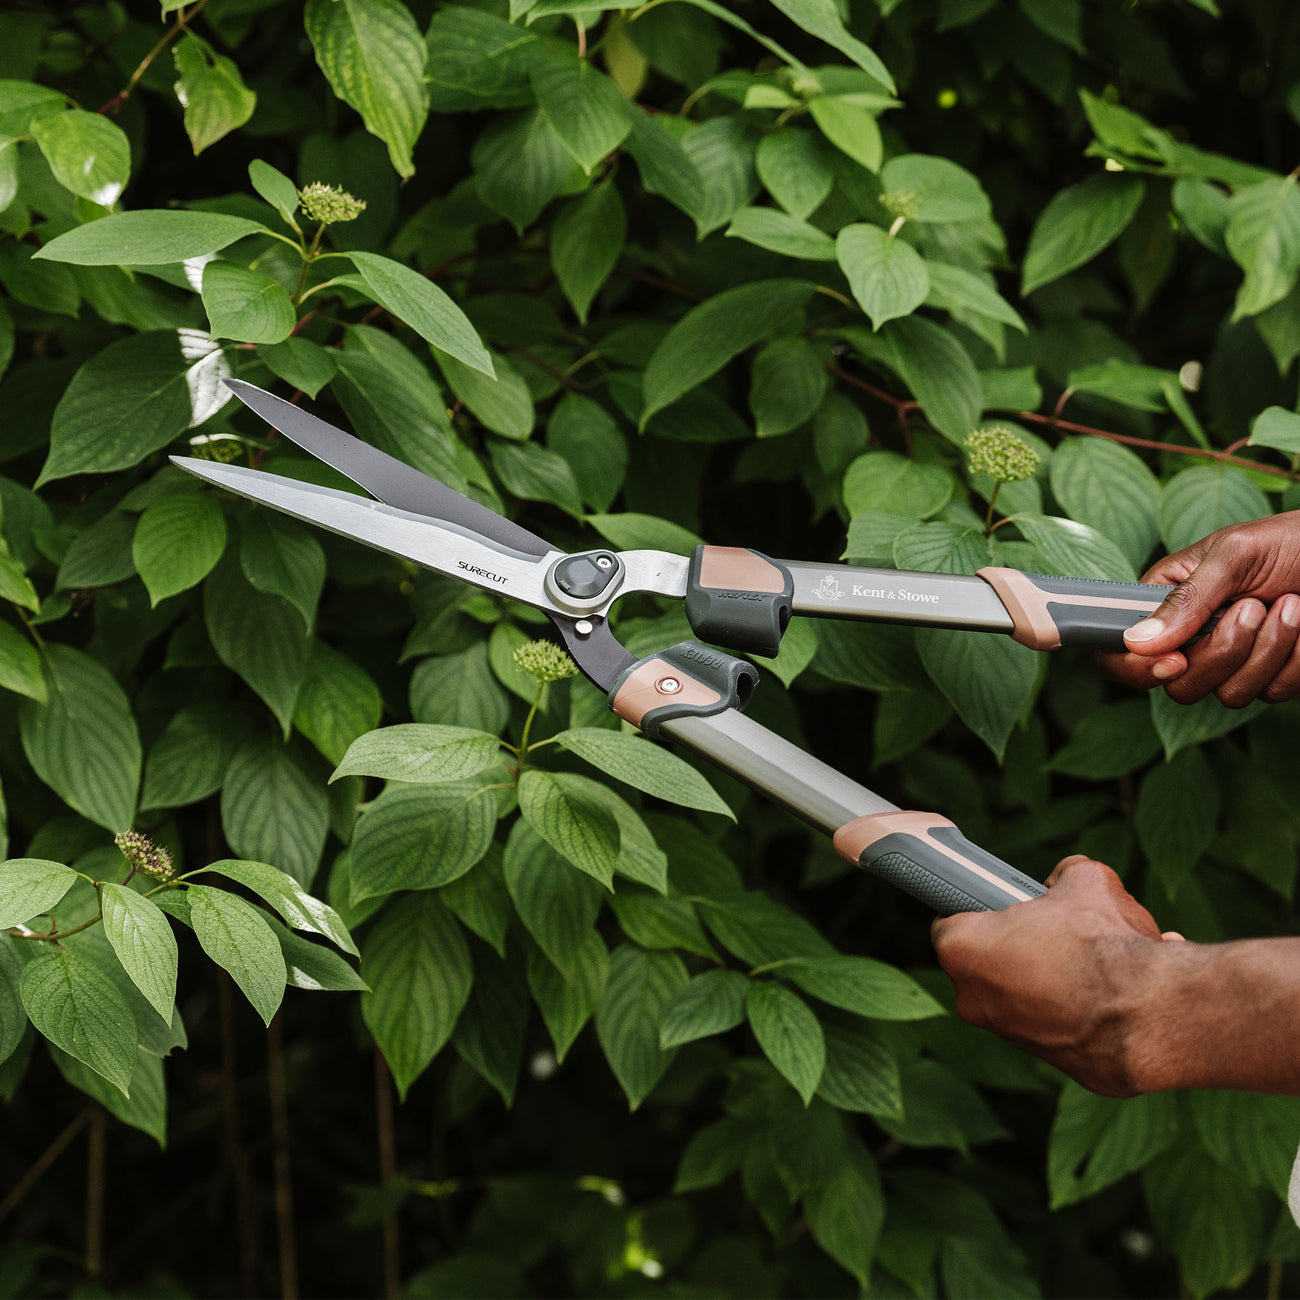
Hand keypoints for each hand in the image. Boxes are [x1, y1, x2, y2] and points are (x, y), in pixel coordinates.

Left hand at [931, 856, 1182, 1095]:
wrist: (1147, 1015)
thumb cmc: (1104, 944)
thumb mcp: (1085, 880)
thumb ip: (1063, 876)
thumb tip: (1065, 882)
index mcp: (963, 949)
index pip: (950, 921)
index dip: (978, 910)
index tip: (1003, 906)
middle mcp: (972, 999)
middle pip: (988, 961)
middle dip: (1021, 945)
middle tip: (1057, 930)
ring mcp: (1007, 1035)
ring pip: (1023, 995)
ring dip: (1052, 979)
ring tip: (1095, 963)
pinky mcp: (1046, 1061)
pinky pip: (1058, 1024)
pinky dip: (1079, 1010)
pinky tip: (1114, 993)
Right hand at [1098, 512, 1299, 705]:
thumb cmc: (1292, 541)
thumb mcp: (1235, 553)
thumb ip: (1186, 599)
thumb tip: (1137, 641)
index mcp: (1165, 602)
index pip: (1119, 652)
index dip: (1135, 667)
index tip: (1173, 659)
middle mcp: (1191, 638)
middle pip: (1176, 684)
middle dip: (1221, 653)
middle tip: (1252, 608)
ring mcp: (1231, 662)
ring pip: (1229, 693)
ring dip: (1268, 650)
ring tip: (1291, 604)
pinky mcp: (1271, 677)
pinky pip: (1272, 692)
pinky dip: (1296, 657)